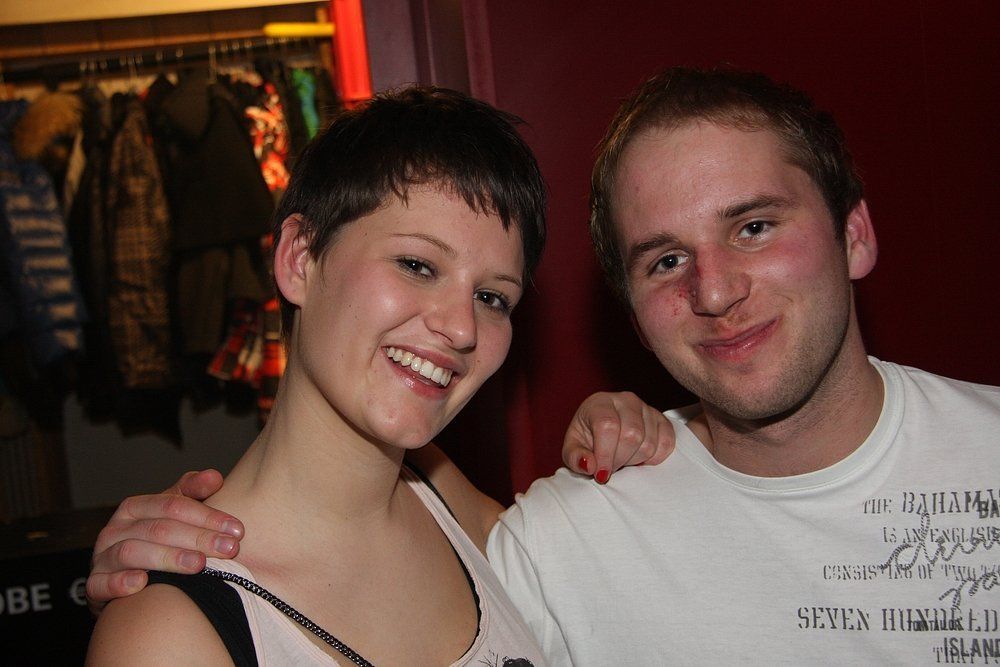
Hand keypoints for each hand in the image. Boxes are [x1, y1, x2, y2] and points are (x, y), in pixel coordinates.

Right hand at [87, 470, 242, 613]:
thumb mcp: (173, 513)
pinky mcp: (93, 586)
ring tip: (199, 565)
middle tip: (230, 549)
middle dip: (198, 538)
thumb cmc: (155, 541)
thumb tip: (215, 476)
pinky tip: (142, 584)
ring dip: (169, 558)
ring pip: (133, 552)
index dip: (208, 516)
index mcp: (135, 507)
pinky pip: (101, 584)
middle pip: (159, 528)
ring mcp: (101, 557)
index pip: (174, 505)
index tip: (237, 529)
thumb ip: (192, 492)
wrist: (121, 579)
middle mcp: (115, 529)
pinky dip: (120, 582)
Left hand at [562, 391, 673, 482]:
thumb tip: (590, 465)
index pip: (608, 426)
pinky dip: (655, 458)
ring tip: (622, 459)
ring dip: (635, 461)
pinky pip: (667, 443)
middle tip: (611, 467)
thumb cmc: (586, 438)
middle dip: (620, 460)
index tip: (601, 474)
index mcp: (600, 403)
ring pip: (649, 443)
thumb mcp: (572, 449)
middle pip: (631, 435)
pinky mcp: (661, 420)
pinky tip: (639, 457)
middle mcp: (626, 400)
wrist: (603, 429)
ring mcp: (646, 408)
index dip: (606, 454)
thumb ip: (575, 458)